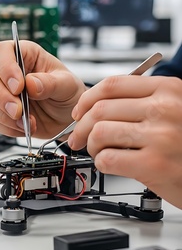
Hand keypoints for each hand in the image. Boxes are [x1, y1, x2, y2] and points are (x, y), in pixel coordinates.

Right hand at [0, 40, 86, 138]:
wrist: (67, 120)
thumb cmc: (68, 94)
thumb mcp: (67, 85)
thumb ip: (50, 83)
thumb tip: (30, 83)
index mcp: (24, 55)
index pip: (1, 51)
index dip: (5, 68)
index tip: (18, 86)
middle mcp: (7, 72)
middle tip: (18, 110)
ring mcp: (0, 92)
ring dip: (2, 114)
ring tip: (26, 122)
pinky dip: (7, 127)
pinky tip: (24, 127)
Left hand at [68, 75, 181, 207]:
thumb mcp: (175, 110)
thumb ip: (143, 101)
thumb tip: (96, 104)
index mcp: (168, 90)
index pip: (113, 85)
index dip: (87, 98)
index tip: (79, 111)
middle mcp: (164, 109)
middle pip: (101, 109)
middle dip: (82, 126)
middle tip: (78, 138)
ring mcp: (160, 136)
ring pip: (100, 133)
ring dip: (92, 146)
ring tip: (99, 152)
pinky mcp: (154, 164)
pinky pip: (107, 159)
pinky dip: (101, 163)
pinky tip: (111, 164)